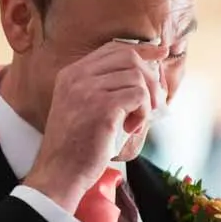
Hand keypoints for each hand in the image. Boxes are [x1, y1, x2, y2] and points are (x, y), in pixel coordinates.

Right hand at [23, 41, 167, 212]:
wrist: (59, 172)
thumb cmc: (76, 146)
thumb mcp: (83, 107)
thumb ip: (105, 88)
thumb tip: (148, 73)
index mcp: (72, 74)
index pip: (113, 48)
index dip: (142, 49)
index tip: (160, 54)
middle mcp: (78, 77)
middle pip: (129, 57)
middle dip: (150, 77)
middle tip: (154, 102)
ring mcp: (88, 90)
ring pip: (137, 77)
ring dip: (147, 99)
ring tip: (138, 120)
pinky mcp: (102, 108)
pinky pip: (139, 96)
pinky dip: (143, 112)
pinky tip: (132, 128)